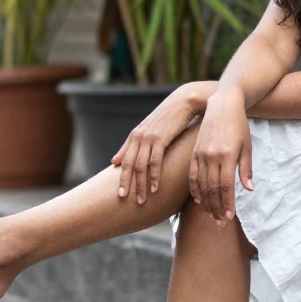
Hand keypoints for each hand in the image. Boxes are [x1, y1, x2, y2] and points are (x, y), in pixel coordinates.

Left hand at [112, 82, 213, 204]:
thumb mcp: (149, 130)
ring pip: (141, 166)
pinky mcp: (161, 138)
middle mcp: (139, 137)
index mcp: (135, 136)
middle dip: (127, 184)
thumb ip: (133, 144)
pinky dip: (155, 176)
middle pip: (129, 165)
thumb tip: (115, 161)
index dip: (121, 178)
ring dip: (141, 185)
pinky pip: (155, 161)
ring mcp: (149, 137)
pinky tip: (156, 188)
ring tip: (142, 200)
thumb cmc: (169, 117)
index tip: (119, 194)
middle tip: (125, 200)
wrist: (184, 101)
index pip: (124, 161)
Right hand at [190, 89, 252, 225]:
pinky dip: (195, 189)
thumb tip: (248, 190)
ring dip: (206, 202)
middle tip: (220, 222)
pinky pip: (192, 175)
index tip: (229, 217)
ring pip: (201, 185)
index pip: (226, 186)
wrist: (223, 105)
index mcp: (227, 155)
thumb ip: (246, 169)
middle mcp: (212, 156)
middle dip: (216, 207)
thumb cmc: (239, 126)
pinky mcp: (194, 152)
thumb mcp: (247, 146)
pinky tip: (199, 200)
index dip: (227, 203)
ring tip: (211, 215)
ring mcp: (201, 154)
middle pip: (212, 189)